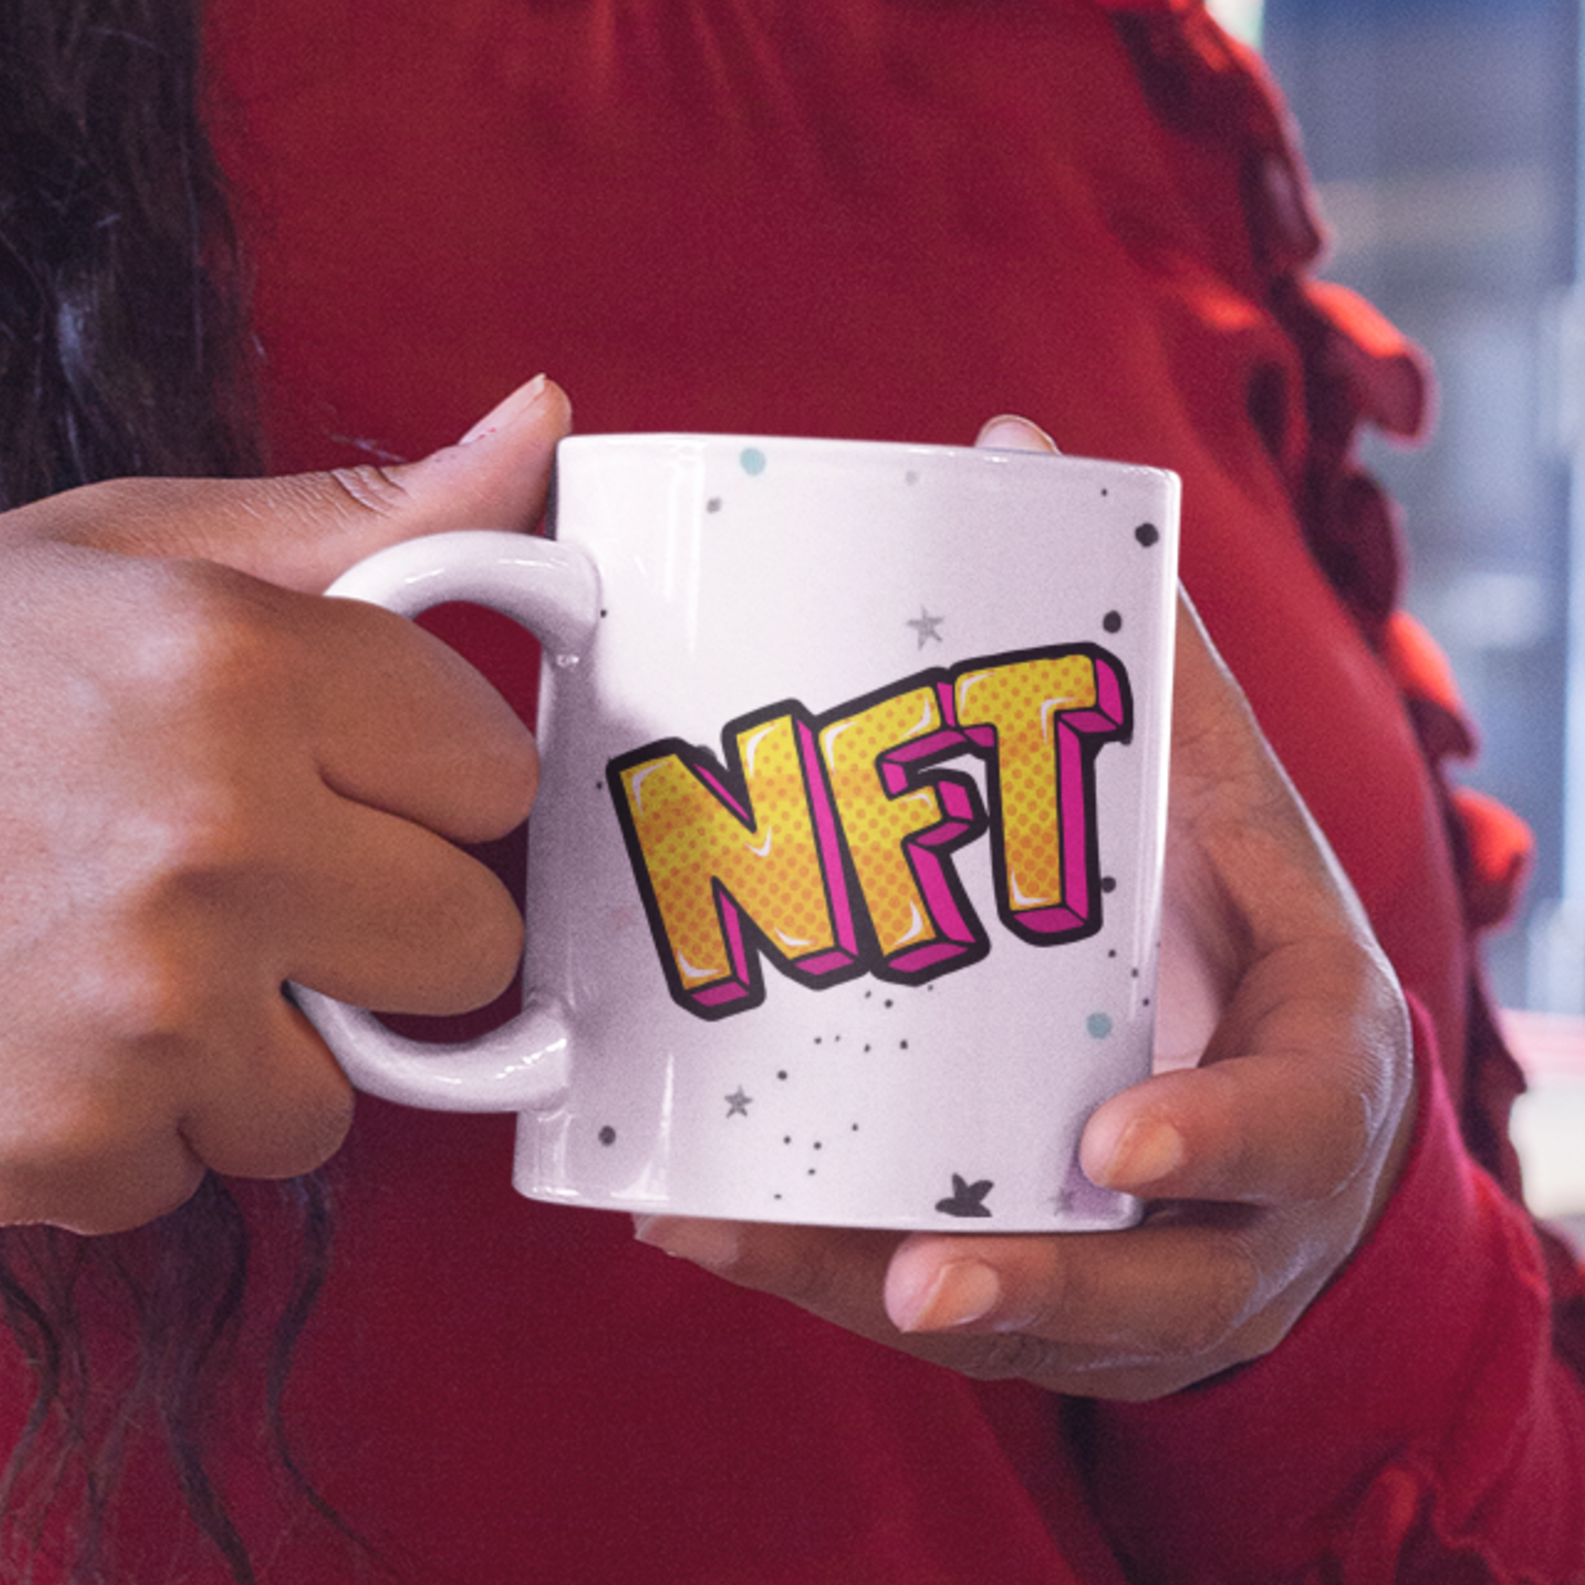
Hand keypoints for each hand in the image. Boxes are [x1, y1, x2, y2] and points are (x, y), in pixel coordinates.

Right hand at [0, 376, 570, 1233]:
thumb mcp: (130, 554)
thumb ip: (365, 520)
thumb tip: (537, 427)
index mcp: (240, 664)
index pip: (497, 772)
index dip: (432, 783)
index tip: (366, 778)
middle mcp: (211, 836)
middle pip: (471, 942)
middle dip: (388, 926)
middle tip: (270, 882)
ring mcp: (144, 1006)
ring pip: (339, 1086)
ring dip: (257, 1045)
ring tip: (128, 960)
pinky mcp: (70, 1140)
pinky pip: (202, 1170)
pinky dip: (141, 1128)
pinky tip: (51, 1035)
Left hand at [635, 415, 1415, 1401]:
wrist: (1280, 1111)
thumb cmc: (1247, 938)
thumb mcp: (1226, 802)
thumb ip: (1143, 648)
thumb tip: (1014, 446)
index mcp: (1302, 1074)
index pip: (1289, 1126)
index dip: (1216, 1142)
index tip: (1116, 1143)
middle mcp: (1229, 1206)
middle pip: (1157, 1289)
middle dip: (1036, 1284)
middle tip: (918, 1280)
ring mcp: (1134, 1274)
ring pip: (1018, 1320)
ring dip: (868, 1290)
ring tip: (725, 1239)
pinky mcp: (1036, 1293)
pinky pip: (921, 1301)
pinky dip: (810, 1271)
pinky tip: (690, 1220)